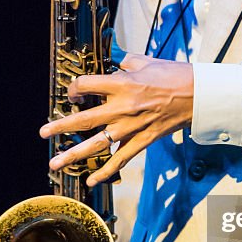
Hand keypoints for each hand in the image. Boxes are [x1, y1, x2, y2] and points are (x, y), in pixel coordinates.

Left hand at [40, 53, 193, 185]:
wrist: (198, 95)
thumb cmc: (174, 74)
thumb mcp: (145, 61)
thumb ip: (124, 63)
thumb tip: (112, 64)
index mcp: (122, 84)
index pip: (86, 85)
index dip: (75, 87)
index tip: (74, 92)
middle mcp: (123, 107)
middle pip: (84, 119)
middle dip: (60, 126)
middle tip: (43, 133)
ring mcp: (131, 127)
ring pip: (97, 144)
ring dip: (73, 154)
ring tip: (55, 163)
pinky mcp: (142, 140)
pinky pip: (120, 159)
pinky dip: (105, 172)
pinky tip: (91, 180)